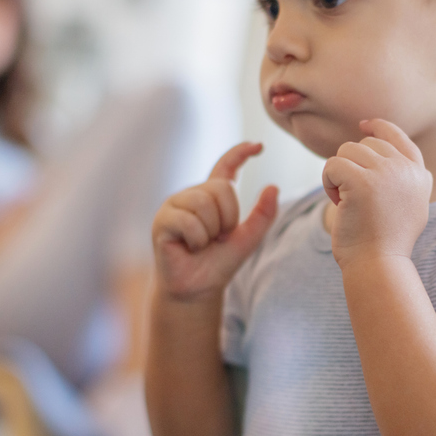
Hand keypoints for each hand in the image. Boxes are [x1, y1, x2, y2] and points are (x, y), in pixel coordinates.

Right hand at [152, 142, 277, 300]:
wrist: (198, 289)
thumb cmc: (220, 262)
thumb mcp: (249, 239)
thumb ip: (263, 215)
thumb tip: (273, 186)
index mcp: (212, 196)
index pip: (226, 166)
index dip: (240, 153)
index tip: (258, 146)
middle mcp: (192, 194)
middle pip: (222, 188)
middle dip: (228, 218)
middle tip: (218, 238)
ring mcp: (175, 205)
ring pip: (205, 203)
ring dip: (212, 231)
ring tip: (203, 243)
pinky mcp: (162, 220)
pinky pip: (188, 220)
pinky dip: (197, 239)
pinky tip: (189, 247)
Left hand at [322, 119, 431, 268]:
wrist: (379, 265)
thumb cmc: (385, 242)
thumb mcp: (410, 206)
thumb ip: (404, 179)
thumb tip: (386, 152)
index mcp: (419, 175)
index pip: (398, 137)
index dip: (379, 127)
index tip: (363, 125)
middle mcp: (406, 170)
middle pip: (365, 144)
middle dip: (352, 165)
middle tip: (353, 198)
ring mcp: (386, 173)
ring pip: (346, 151)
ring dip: (338, 174)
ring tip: (347, 202)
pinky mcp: (362, 181)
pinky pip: (332, 164)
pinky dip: (328, 182)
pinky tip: (338, 203)